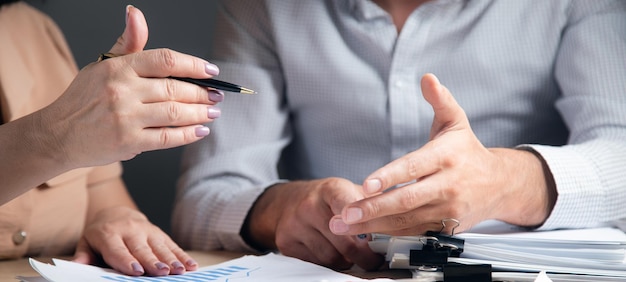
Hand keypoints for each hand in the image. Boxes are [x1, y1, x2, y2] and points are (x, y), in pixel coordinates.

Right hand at [36, 5, 222, 168]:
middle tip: (217, 96)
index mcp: (119, 68)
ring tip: (213, 112)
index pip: (165, 60)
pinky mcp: (128, 142)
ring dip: (201, 113)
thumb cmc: (84, 99)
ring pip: (175, 113)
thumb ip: (128, 43)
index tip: (211, 71)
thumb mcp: (102, 65)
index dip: (193, 65)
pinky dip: (188, 134)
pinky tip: (200, 130)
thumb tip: (136, 13)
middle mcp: (122, 91)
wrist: (58, 135)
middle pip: (175, 88)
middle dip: (203, 93)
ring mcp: (125, 118)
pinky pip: (167, 138)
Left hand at [72, 206, 197, 275]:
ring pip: (160, 246)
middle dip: (153, 261)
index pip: (119, 249)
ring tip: (180, 270)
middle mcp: (130, 230)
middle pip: (142, 249)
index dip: (127, 260)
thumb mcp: (87, 242)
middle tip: (162, 272)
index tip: (137, 271)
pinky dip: (182, 255)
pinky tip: (191, 265)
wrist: (116, 213)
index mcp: (109, 234)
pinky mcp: (159, 233)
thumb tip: (77, 266)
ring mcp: (147, 230)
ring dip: (171, 259)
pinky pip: (172, 244)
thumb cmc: (100, 234)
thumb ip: (84, 255)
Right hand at [244, 178, 383, 270]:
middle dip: (363, 255)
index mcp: (330, 189)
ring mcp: (295, 224)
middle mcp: (310, 205)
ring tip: (352, 255)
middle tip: (373, 260)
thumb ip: (368, 204)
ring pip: (331, 257)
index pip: (349, 205)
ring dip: (346, 261)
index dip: (363, 222)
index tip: (376, 238)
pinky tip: (333, 253)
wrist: (286, 201)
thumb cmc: (323, 199)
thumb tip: (396, 220)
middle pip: (344, 241)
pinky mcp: (286, 241)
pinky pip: (316, 263)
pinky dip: (328, 263)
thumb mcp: (345, 191)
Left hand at [329, 73, 555, 235]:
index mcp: (447, 156)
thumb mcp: (456, 122)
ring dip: (374, 225)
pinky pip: (415, 232)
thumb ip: (440, 100)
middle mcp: (448, 185)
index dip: (390, 176)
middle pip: (407, 199)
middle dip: (373, 208)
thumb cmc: (468, 151)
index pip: (414, 167)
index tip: (366, 184)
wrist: (501, 185)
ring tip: (344, 226)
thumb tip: (427, 77)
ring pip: (407, 220)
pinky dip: (390, 234)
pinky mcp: (448, 228)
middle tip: (345, 214)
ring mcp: (449, 210)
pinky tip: (366, 233)